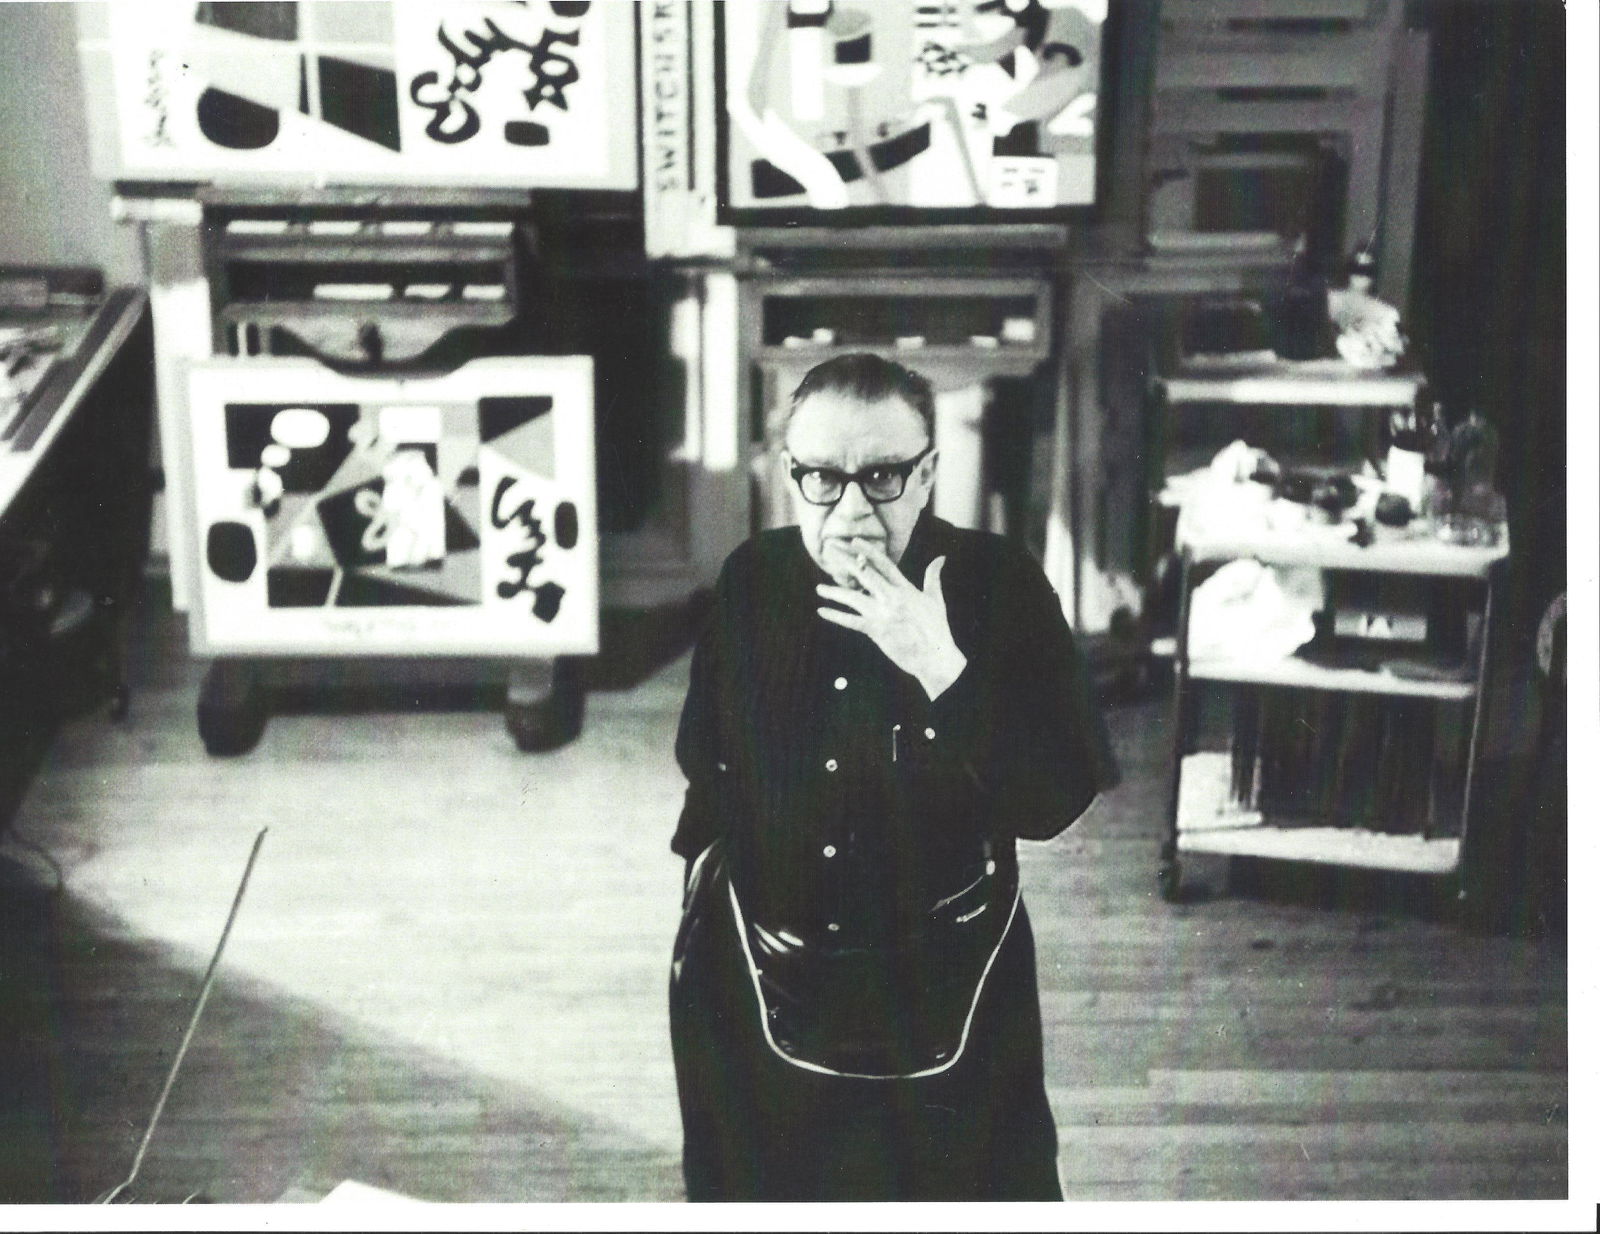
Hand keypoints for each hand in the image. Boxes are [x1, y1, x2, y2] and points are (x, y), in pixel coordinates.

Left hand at [816, 544, 966, 699]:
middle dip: (846, 561)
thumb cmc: (937, 629)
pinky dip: (836, 616)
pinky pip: (852, 621)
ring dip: (834, 592)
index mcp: (906, 589)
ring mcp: (884, 614)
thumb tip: (940, 557)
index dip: (868, 551)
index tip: (854, 541)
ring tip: (819, 588)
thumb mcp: (935, 599)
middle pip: (865, 574)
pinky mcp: (877, 631)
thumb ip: (933, 576)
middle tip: (829, 549)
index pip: (884, 564)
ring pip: (853, 597)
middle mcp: (893, 598)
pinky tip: (822, 611)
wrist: (936, 657)